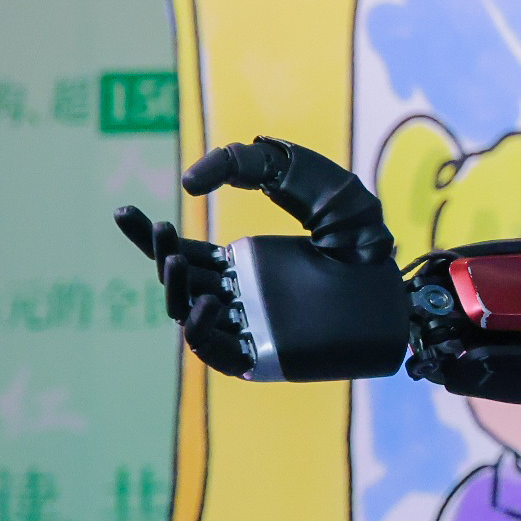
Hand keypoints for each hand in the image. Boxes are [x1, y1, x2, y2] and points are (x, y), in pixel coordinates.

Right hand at [116, 136, 407, 381]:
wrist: (398, 275)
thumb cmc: (359, 228)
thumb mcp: (305, 179)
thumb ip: (249, 167)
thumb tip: (189, 183)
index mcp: (243, 264)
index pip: (182, 254)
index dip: (148, 236)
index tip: (122, 210)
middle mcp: (241, 295)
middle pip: (179, 284)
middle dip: (160, 257)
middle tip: (161, 230)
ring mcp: (253, 325)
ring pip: (190, 318)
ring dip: (173, 293)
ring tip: (174, 264)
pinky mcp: (268, 354)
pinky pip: (220, 353)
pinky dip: (201, 333)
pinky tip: (203, 305)